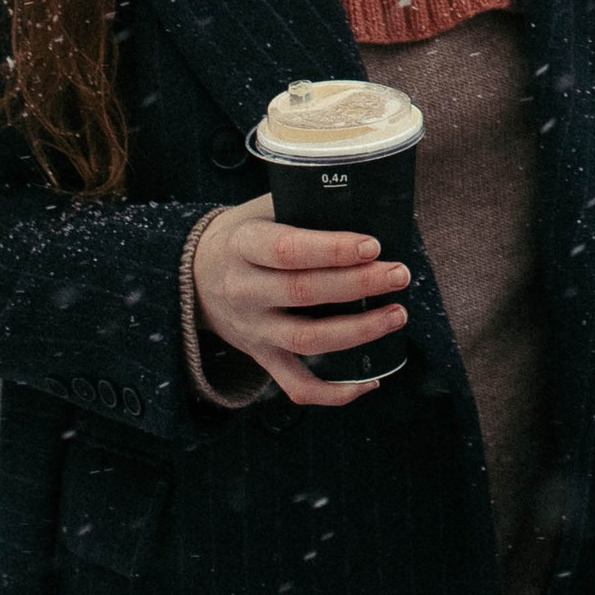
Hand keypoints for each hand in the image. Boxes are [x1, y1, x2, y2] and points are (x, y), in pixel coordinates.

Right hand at [190, 196, 409, 407]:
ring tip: (396, 315)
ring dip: (357, 332)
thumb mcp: (263, 208)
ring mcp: (253, 330)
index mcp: (243, 246)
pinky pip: (297, 386)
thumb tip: (370, 202)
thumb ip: (305, 206)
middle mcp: (244, 291)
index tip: (372, 245)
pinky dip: (334, 392)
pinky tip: (370, 380)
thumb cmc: (245, 234)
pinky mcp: (262, 358)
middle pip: (304, 293)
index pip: (287, 250)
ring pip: (306, 341)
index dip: (331, 249)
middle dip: (359, 285)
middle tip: (400, 274)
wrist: (194, 277)